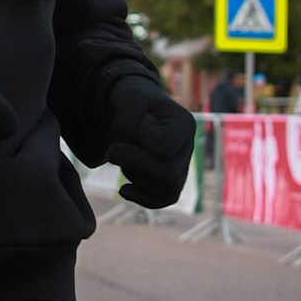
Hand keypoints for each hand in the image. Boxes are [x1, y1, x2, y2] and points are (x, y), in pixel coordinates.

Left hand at [106, 76, 196, 207]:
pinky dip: (141, 198)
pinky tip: (123, 188)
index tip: (133, 124)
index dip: (139, 140)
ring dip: (136, 178)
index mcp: (184, 124)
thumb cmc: (133, 101)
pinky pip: (162, 200)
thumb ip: (126, 124)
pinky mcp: (172, 181)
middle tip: (112, 151)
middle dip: (134, 165)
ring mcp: (183, 166)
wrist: (134, 108)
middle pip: (168, 174)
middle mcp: (188, 147)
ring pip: (166, 191)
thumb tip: (120, 155)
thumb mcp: (127, 100)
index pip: (163, 147)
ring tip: (123, 160)